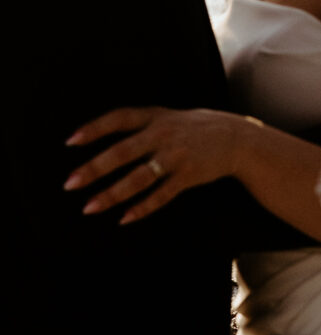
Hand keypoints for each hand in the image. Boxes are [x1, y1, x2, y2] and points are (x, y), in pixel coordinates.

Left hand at [64, 106, 243, 223]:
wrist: (236, 137)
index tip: (70, 142)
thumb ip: (140, 122)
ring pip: (139, 178)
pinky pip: (161, 195)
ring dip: (112, 194)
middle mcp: (163, 135)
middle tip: (70, 183)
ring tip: (90, 207)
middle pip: (123, 152)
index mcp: (155, 117)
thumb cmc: (196, 128)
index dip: (94, 129)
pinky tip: (124, 218)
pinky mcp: (188, 175)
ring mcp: (176, 156)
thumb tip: (105, 133)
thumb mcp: (168, 116)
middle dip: (94, 168)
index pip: (118, 119)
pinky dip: (142, 208)